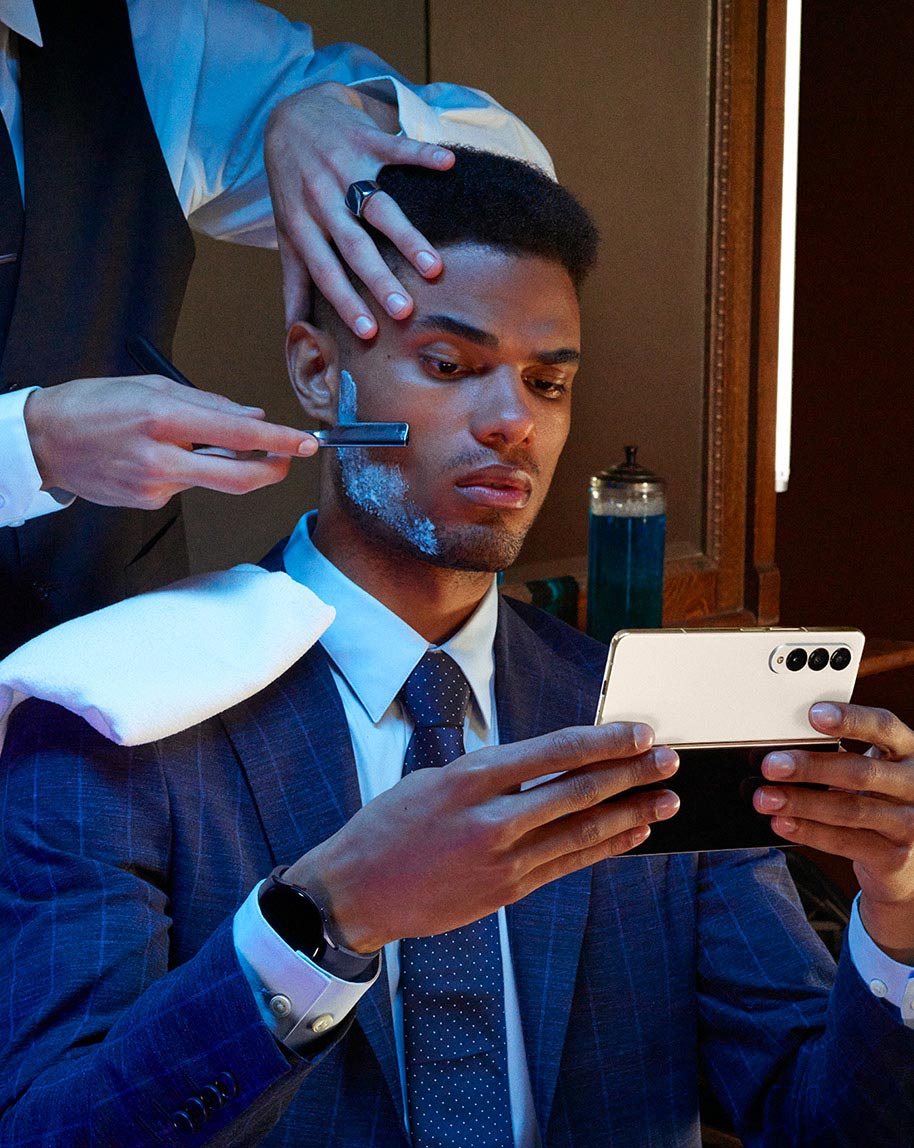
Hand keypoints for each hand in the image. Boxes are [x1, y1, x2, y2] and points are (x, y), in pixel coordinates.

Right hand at [24, 376, 317, 508]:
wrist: (44, 442)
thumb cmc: (94, 405)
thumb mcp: (152, 387)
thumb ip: (209, 405)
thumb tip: (254, 419)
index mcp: (163, 418)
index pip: (238, 435)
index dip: (279, 441)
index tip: (307, 442)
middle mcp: (160, 457)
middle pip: (238, 478)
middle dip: (272, 471)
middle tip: (286, 458)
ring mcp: (154, 486)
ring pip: (210, 479)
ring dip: (214, 462)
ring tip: (176, 440)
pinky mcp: (148, 503)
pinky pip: (185, 486)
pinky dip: (183, 471)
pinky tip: (151, 457)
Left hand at [264, 81, 453, 333]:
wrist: (290, 117)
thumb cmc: (293, 187)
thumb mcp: (288, 234)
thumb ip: (295, 283)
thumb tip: (295, 334)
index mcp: (303, 227)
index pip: (325, 271)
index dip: (344, 300)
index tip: (367, 331)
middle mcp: (322, 200)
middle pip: (354, 246)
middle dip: (379, 279)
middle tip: (404, 310)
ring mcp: (345, 169)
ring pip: (378, 206)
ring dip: (406, 236)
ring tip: (433, 266)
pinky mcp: (366, 140)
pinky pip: (395, 148)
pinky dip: (421, 154)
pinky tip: (447, 163)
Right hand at [286, 723, 679, 951]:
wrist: (355, 893)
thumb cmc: (387, 827)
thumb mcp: (431, 780)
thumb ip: (488, 772)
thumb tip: (543, 762)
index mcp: (469, 779)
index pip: (552, 752)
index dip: (603, 742)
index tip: (639, 733)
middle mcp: (491, 819)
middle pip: (577, 791)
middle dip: (630, 773)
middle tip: (669, 760)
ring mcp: (502, 861)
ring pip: (581, 832)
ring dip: (631, 813)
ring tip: (666, 799)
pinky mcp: (507, 891)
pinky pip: (567, 864)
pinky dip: (605, 847)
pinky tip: (633, 834)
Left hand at [754, 701, 913, 960]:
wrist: (908, 859)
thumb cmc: (880, 799)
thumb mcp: (872, 771)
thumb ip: (841, 757)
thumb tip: (781, 751)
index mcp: (908, 751)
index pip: (883, 727)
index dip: (850, 719)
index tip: (814, 714)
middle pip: (861, 772)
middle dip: (811, 768)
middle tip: (771, 765)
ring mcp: (909, 822)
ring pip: (850, 810)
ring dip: (801, 803)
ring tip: (766, 798)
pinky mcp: (894, 856)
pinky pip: (846, 842)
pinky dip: (809, 832)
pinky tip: (782, 823)